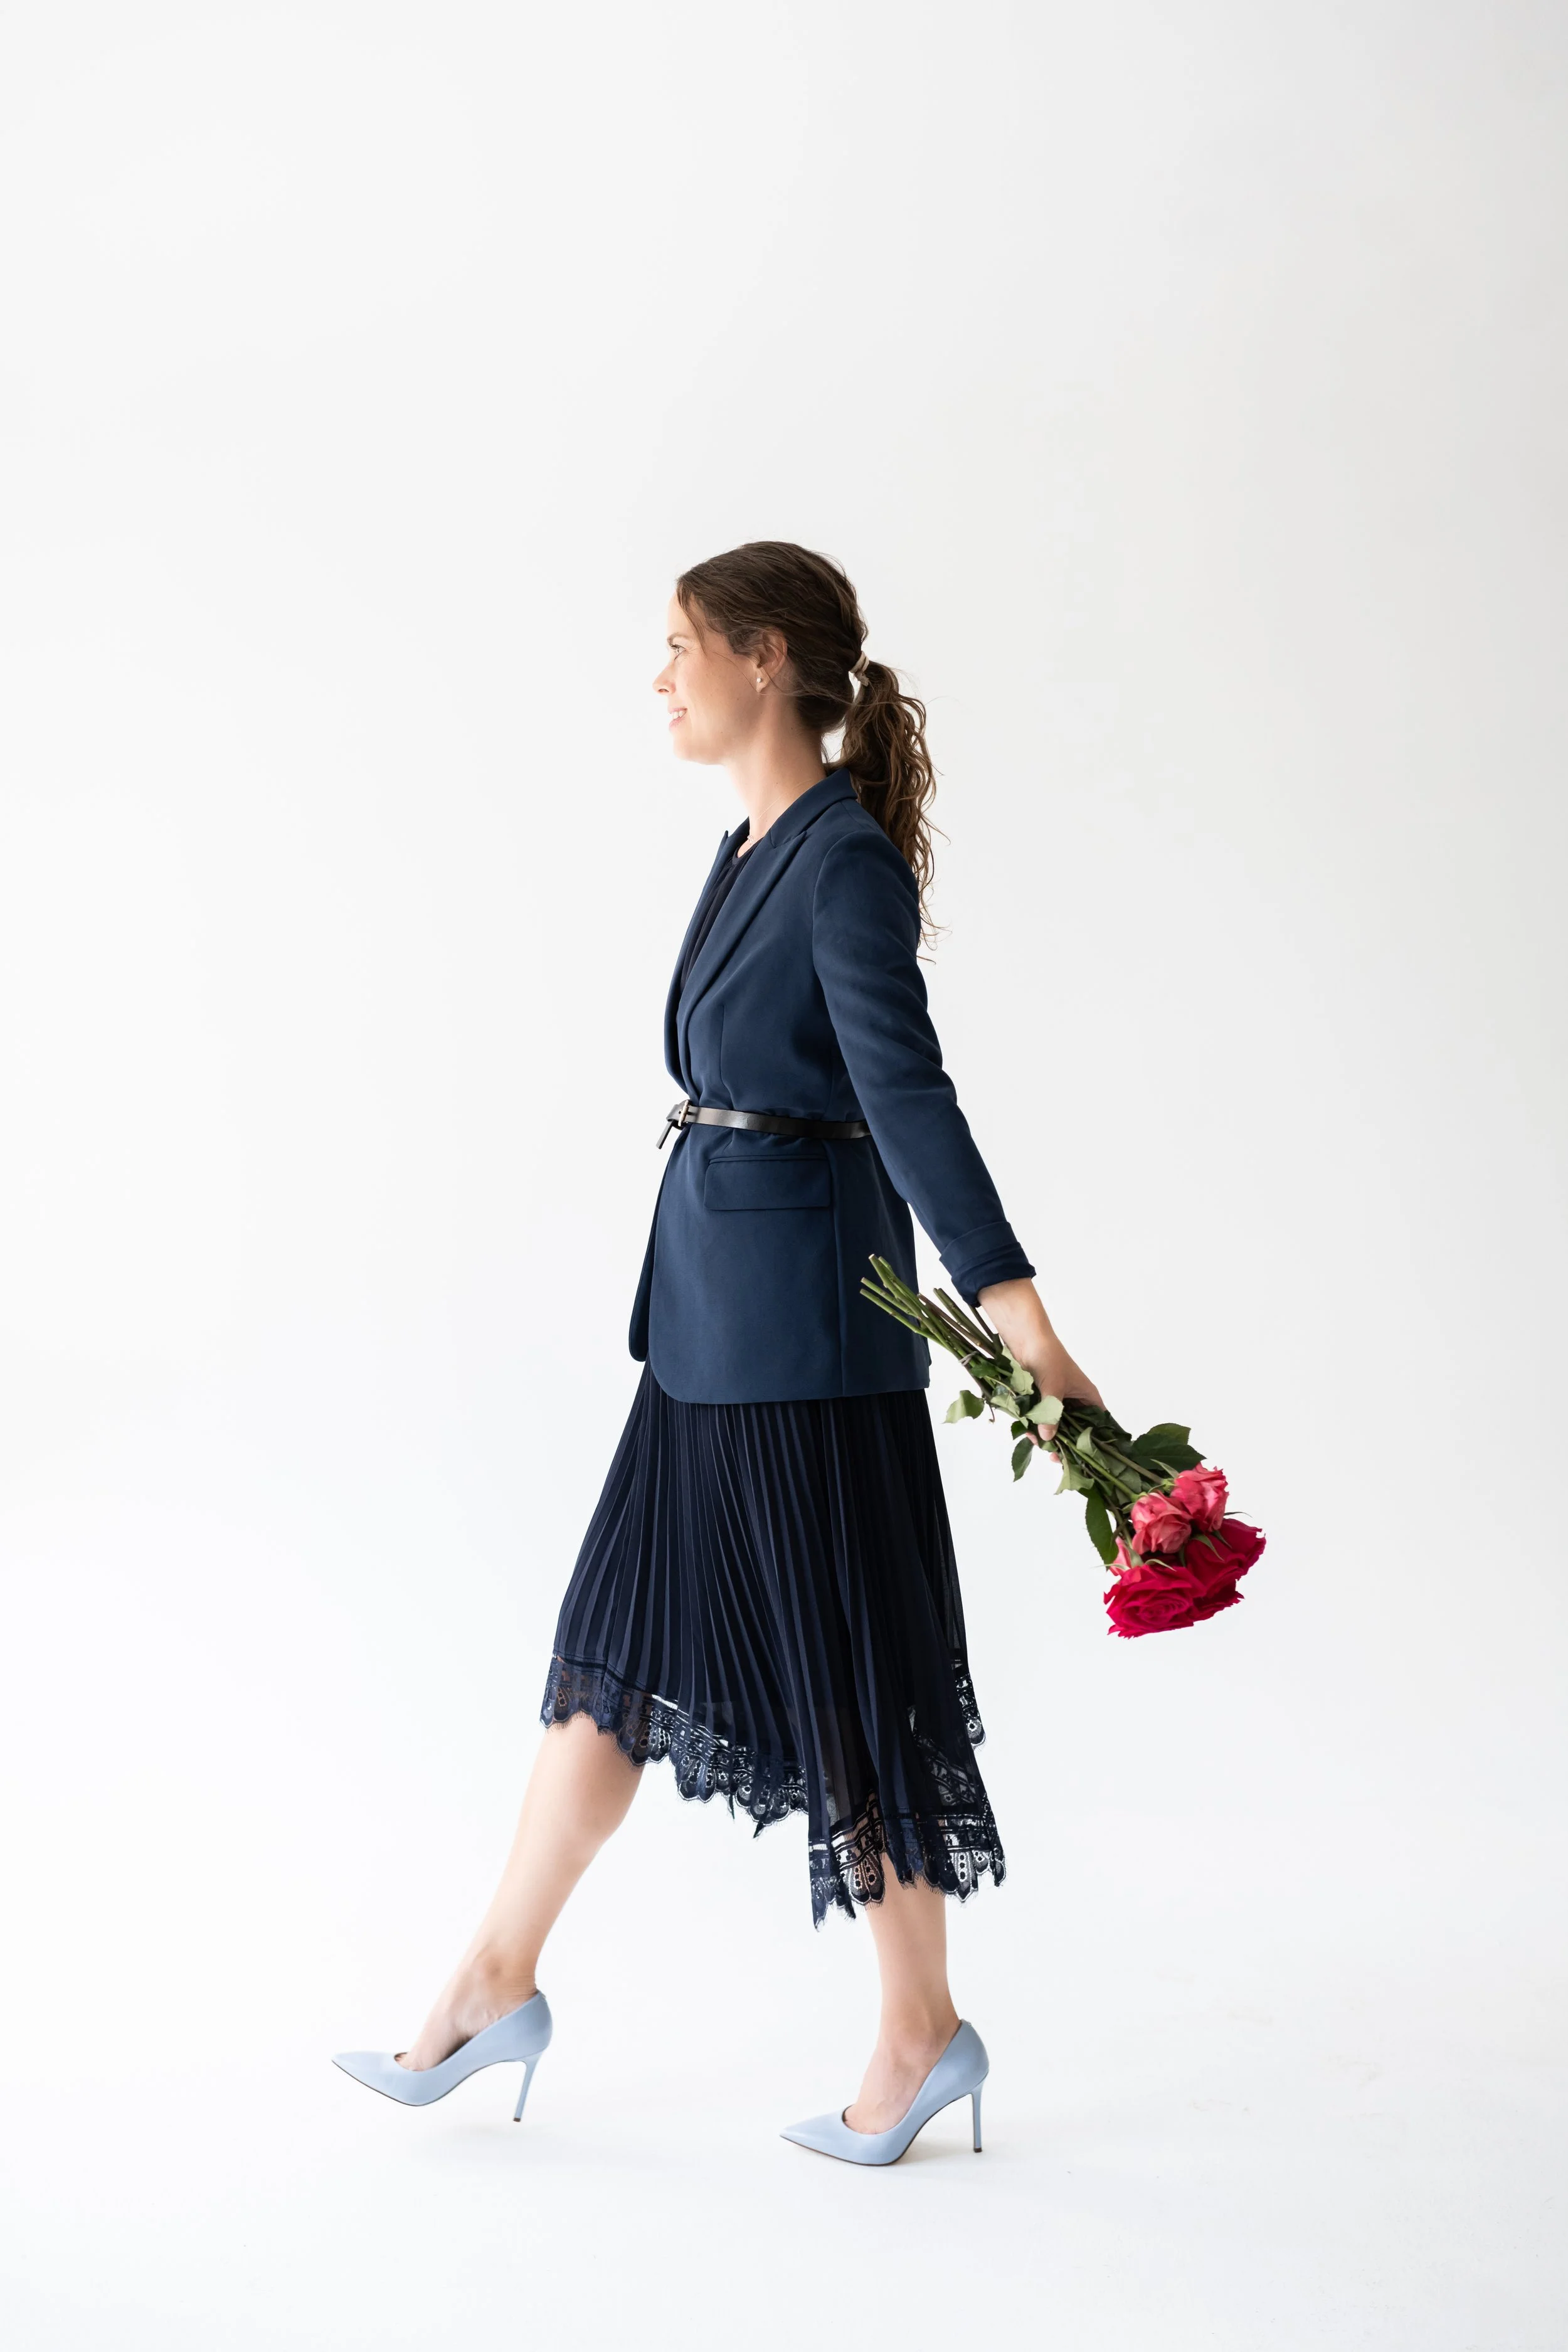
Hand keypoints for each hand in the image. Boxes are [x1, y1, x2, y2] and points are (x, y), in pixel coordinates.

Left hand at [975, 1278, 1103, 1445]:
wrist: (1024, 1338)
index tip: (1084, 1458)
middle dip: (1064, 1443)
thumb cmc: (1046, 1356)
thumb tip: (1048, 1437)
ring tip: (1033, 1438)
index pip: (1099, 1425)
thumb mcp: (1052, 1386)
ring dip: (1046, 1435)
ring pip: (1057, 1428)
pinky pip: (1042, 1420)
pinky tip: (1026, 1429)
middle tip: (1052, 1454)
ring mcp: (1059, 1402)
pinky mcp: (1042, 1401)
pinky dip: (1035, 1426)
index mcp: (1088, 1397)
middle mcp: (1076, 1401)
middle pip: (1076, 1431)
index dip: (1095, 1442)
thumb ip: (1051, 1413)